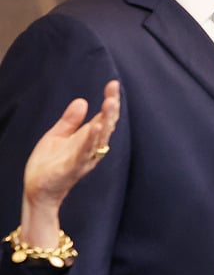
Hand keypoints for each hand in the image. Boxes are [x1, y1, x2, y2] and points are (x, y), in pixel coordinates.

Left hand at [20, 80, 120, 246]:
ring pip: (100, 137)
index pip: (104, 116)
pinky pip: (84, 153)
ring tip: (110, 102)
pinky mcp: (72, 168)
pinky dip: (91, 140)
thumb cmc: (49, 164)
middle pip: (106, 125)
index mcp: (89, 138)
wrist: (37, 191)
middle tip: (114, 90)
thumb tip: (82, 100)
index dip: (110, 100)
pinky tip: (95, 127)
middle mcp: (91, 147)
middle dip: (111, 108)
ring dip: (105, 120)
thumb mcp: (57, 136)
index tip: (113, 84)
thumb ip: (70, 120)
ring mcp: (84, 158)